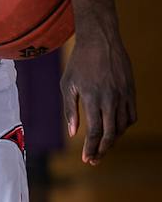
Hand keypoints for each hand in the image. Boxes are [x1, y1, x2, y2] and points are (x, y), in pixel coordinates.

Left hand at [62, 24, 135, 163]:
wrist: (102, 41)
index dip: (91, 148)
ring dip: (113, 139)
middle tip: (94, 160)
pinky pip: (132, 114)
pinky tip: (115, 130)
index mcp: (93, 98)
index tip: (87, 159)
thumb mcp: (68, 85)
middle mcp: (111, 98)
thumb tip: (73, 133)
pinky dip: (124, 126)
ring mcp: (124, 94)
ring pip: (123, 126)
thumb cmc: (79, 63)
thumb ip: (71, 110)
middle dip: (102, 150)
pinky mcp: (131, 90)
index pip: (95, 131)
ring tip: (102, 147)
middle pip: (111, 133)